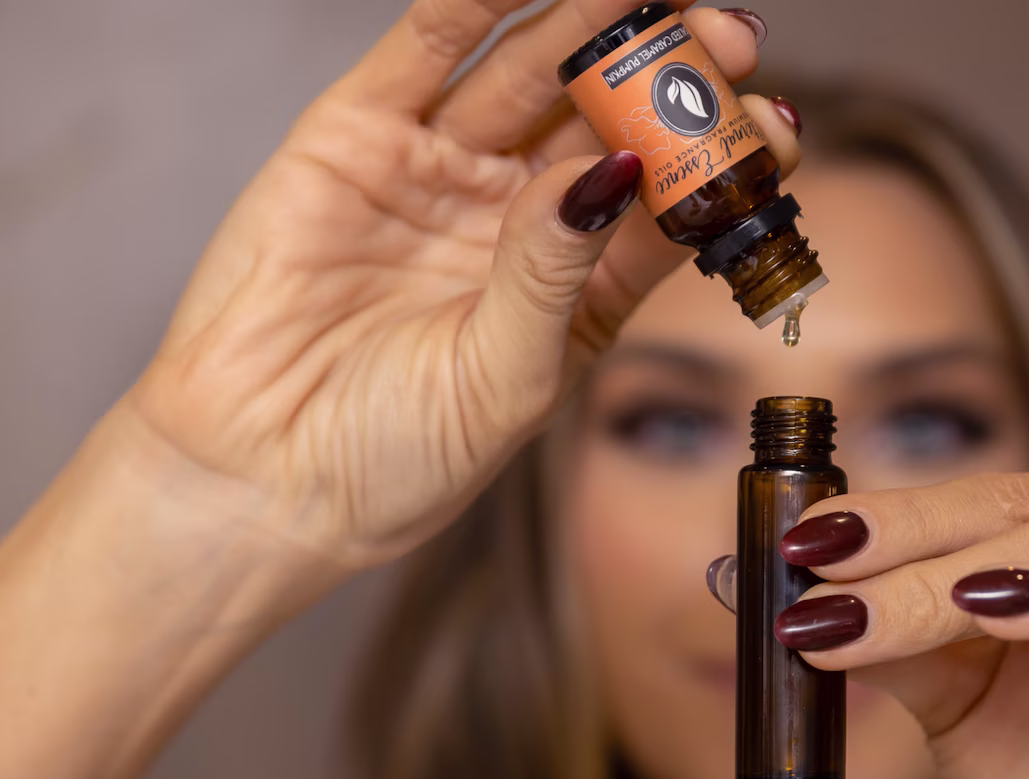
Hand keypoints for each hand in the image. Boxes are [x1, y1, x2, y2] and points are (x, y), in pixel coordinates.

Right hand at [129, 0, 795, 566]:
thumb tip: (616, 168)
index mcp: (570, 286)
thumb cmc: (389, 462)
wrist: (256, 482)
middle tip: (723, 36)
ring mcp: (437, 170)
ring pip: (528, 71)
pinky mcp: (356, 137)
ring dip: (589, 21)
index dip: (718, 159)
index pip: (663, 202)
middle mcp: (512, 217)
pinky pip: (425, 49)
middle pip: (607, 121)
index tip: (772, 126)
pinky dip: (479, 4)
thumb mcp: (503, 379)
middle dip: (668, 74)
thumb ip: (557, 271)